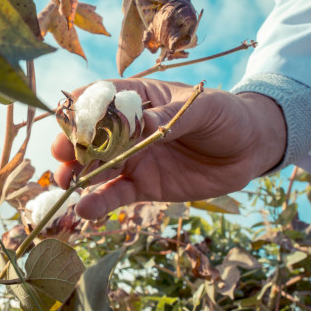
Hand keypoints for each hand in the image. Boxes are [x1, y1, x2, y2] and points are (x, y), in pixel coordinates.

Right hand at [51, 78, 285, 219]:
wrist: (248, 149)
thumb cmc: (225, 115)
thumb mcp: (203, 109)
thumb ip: (171, 117)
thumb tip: (144, 123)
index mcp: (137, 99)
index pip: (101, 99)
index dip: (82, 109)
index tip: (68, 121)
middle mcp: (127, 130)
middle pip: (90, 136)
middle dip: (72, 145)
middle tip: (62, 156)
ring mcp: (132, 159)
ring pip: (96, 168)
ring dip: (77, 176)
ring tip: (66, 185)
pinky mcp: (142, 186)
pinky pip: (115, 195)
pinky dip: (98, 203)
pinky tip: (84, 211)